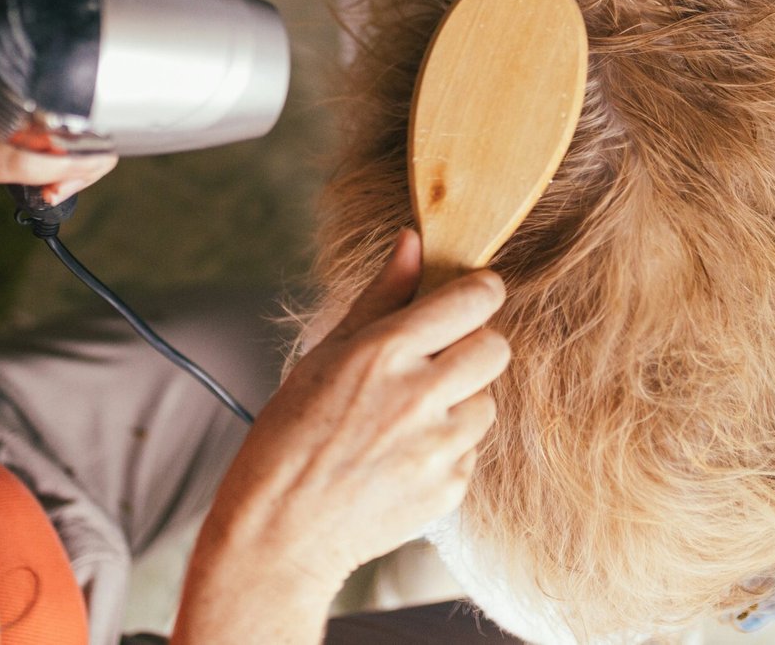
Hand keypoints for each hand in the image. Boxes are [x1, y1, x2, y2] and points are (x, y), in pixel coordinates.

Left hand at [0, 38, 115, 252]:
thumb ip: (9, 161)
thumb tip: (70, 166)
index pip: (71, 84)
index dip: (86, 129)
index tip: (66, 173)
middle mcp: (6, 62)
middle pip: (77, 101)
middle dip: (81, 151)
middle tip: (56, 190)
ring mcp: (6, 80)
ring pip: (65, 115)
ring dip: (68, 156)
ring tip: (49, 191)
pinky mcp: (2, 99)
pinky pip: (44, 122)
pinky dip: (48, 152)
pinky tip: (40, 178)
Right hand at [174, 230, 508, 642]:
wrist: (279, 533)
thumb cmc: (290, 435)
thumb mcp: (326, 352)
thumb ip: (381, 295)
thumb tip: (414, 240)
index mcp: (385, 351)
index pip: (475, 300)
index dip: (479, 294)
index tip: (471, 297)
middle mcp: (419, 395)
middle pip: (495, 348)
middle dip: (473, 348)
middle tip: (437, 363)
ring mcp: (439, 447)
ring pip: (487, 402)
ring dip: (460, 403)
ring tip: (408, 419)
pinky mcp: (450, 488)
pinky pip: (471, 451)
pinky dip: (448, 450)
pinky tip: (403, 457)